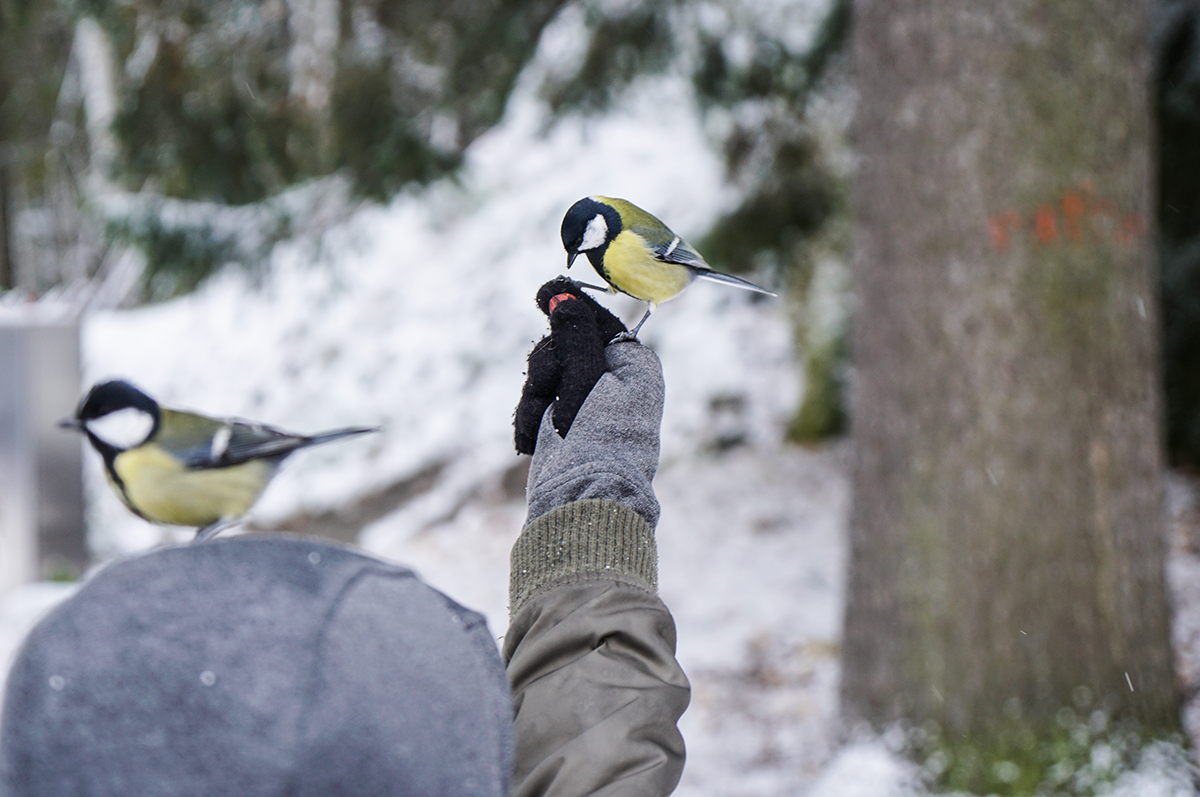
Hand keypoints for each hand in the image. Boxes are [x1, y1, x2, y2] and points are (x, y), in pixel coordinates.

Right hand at [514, 278, 627, 454]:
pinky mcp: (562, 423)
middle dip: (549, 368)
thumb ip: (575, 336)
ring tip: (548, 426)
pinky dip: (531, 419)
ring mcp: (586, 403)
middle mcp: (613, 381)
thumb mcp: (589, 380)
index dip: (571, 307)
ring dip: (537, 398)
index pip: (598, 322)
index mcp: (633, 366)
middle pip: (564, 346)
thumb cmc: (600, 441)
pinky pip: (536, 402)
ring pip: (544, 373)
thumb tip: (562, 296)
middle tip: (554, 391)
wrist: (582, 502)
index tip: (545, 292)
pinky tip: (536, 440)